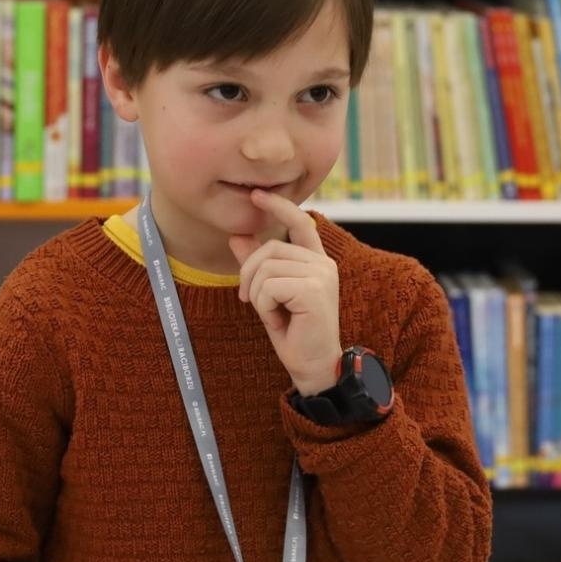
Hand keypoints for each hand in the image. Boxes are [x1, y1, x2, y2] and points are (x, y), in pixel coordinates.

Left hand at [228, 189, 340, 396]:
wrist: (313, 366)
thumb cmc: (294, 333)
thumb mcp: (269, 295)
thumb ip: (258, 266)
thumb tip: (237, 236)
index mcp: (316, 261)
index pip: (299, 223)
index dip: (278, 206)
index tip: (256, 195)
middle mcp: (323, 264)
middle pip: (270, 249)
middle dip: (249, 274)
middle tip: (249, 301)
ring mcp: (322, 275)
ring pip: (266, 268)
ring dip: (257, 295)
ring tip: (272, 314)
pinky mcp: (314, 290)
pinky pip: (269, 286)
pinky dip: (264, 306)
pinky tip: (279, 320)